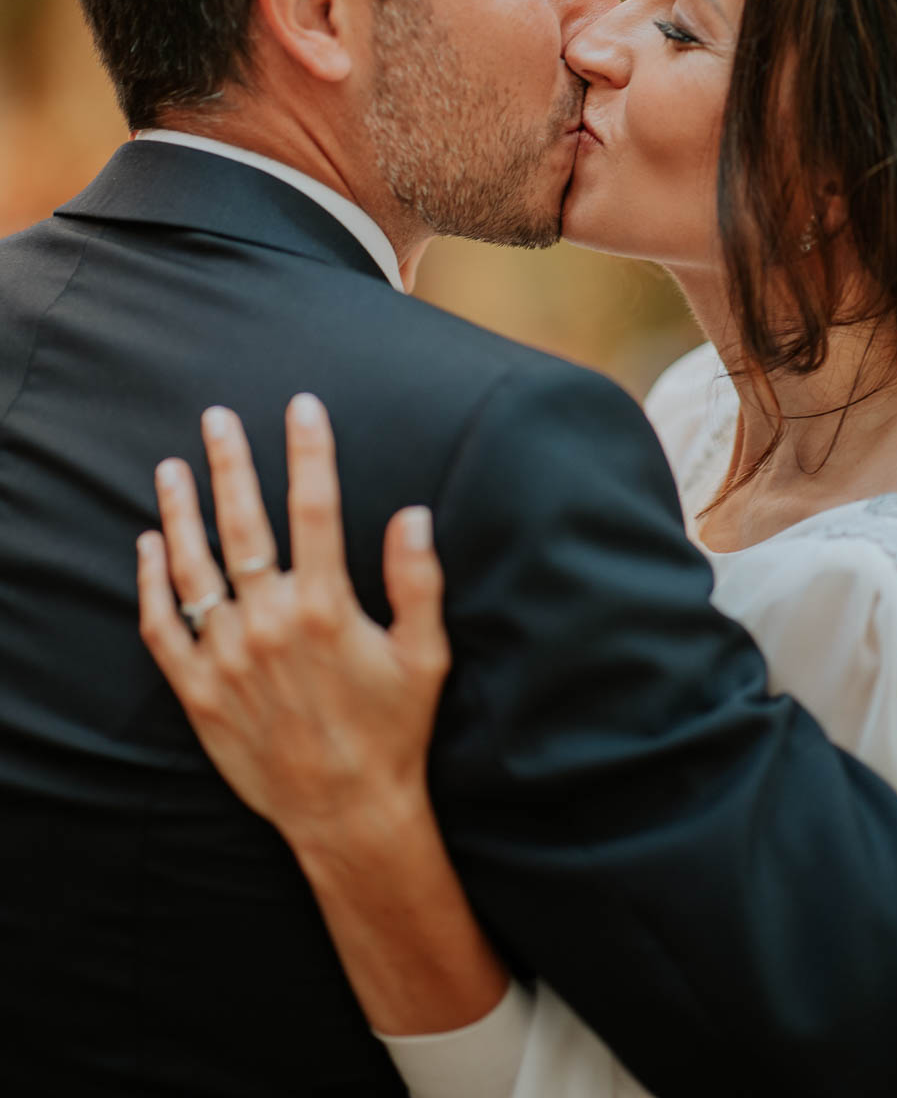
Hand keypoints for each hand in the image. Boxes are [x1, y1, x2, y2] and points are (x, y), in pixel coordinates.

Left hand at [137, 394, 450, 852]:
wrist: (347, 812)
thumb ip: (418, 581)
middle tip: (217, 417)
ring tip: (170, 466)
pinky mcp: (197, 691)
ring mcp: (226, 657)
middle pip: (243, 524)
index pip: (315, 507)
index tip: (302, 406)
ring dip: (179, 511)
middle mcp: (269, 624)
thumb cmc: (394, 731)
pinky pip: (162, 627)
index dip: (308, 450)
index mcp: (327, 608)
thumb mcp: (426, 656)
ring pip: (192, 567)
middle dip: (229, 462)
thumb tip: (412, 514)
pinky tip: (149, 545)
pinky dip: (150, 583)